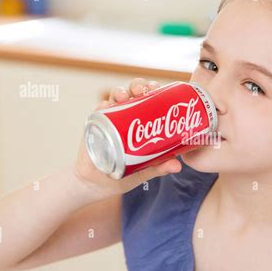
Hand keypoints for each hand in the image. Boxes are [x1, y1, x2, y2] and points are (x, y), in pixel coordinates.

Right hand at [74, 78, 181, 197]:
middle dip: (138, 85)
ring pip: (115, 96)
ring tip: (125, 96)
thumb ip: (159, 166)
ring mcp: (110, 118)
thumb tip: (177, 166)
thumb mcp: (144, 170)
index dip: (153, 89)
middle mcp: (126, 115)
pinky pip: (98, 111)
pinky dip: (103, 106)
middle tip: (143, 90)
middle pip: (133, 92)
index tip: (158, 88)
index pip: (149, 98)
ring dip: (121, 91)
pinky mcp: (94, 126)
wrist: (98, 184)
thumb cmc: (125, 173)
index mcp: (141, 120)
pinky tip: (106, 106)